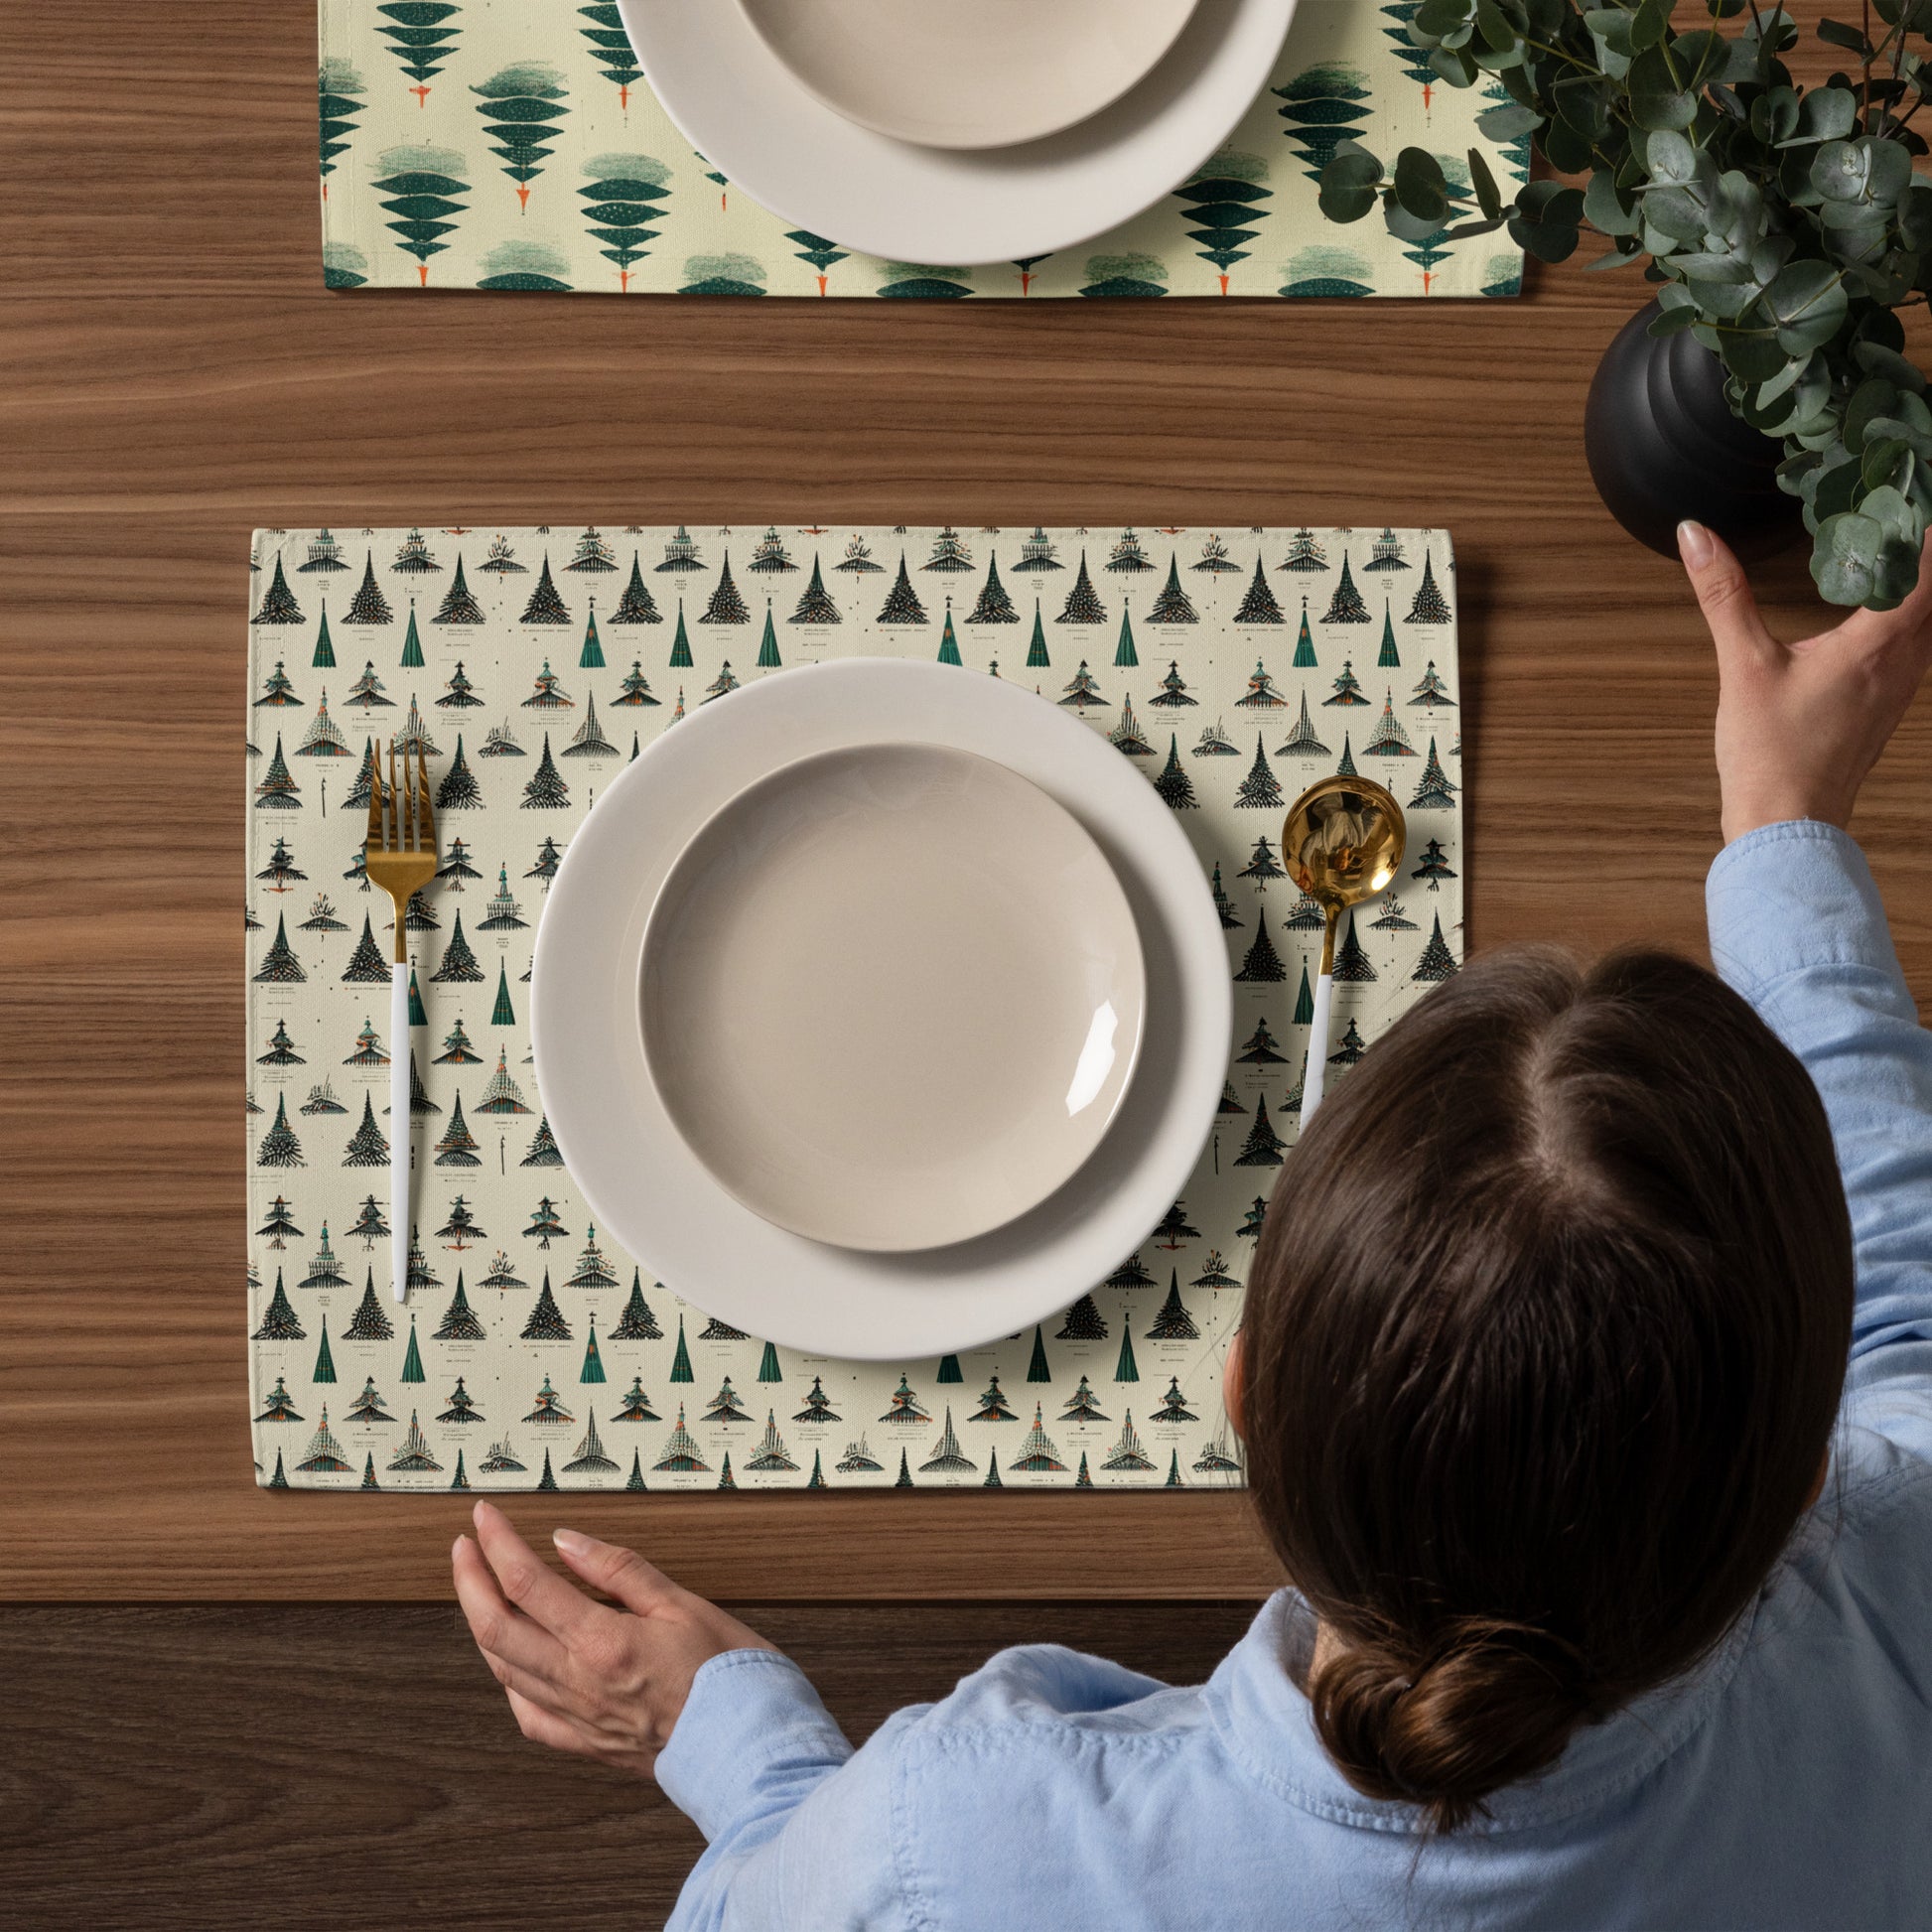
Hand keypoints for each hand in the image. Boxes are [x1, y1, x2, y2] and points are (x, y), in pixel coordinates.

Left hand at [451, 1500, 778, 1775]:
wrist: (751, 1750)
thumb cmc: (730, 1677)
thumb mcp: (684, 1603)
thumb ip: (620, 1571)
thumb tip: (568, 1543)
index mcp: (602, 1643)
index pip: (526, 1582)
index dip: (498, 1543)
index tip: (487, 1516)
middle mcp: (578, 1684)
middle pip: (495, 1627)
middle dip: (470, 1580)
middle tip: (464, 1546)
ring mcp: (577, 1718)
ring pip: (503, 1670)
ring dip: (481, 1624)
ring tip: (479, 1591)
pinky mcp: (587, 1745)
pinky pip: (528, 1715)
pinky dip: (508, 1681)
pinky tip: (512, 1665)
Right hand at [1679, 520, 1931, 843]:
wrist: (1787, 825)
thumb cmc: (1771, 756)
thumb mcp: (1743, 666)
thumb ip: (1723, 595)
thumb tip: (1696, 536)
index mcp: (1878, 644)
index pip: (1927, 566)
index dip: (1923, 526)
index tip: (1907, 490)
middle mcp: (1904, 662)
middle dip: (1923, 549)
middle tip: (1898, 509)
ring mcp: (1901, 686)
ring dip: (1922, 582)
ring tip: (1895, 547)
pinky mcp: (1887, 705)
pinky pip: (1918, 644)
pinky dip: (1911, 614)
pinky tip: (1881, 609)